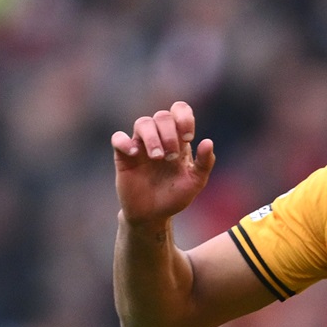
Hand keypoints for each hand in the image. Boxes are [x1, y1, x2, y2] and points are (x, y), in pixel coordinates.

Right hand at [111, 100, 215, 224]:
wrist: (153, 215)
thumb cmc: (174, 196)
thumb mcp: (195, 182)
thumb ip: (204, 163)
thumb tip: (208, 142)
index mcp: (178, 139)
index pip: (179, 111)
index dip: (184, 117)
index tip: (188, 137)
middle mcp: (159, 137)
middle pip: (162, 116)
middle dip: (169, 134)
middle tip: (172, 157)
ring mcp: (140, 145)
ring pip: (143, 122)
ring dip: (152, 137)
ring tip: (157, 158)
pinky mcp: (123, 156)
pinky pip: (118, 138)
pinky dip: (125, 142)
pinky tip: (134, 154)